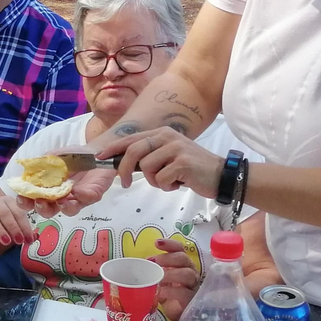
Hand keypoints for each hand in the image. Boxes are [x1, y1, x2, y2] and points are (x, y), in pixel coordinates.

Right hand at [0, 197, 36, 246]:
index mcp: (10, 202)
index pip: (18, 212)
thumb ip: (25, 231)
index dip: (24, 226)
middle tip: (19, 241)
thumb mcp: (17, 228)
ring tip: (6, 242)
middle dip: (13, 227)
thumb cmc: (7, 226)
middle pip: (4, 212)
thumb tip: (34, 237)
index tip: (29, 239)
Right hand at [12, 144, 116, 218]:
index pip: (33, 200)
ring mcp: (77, 198)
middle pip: (49, 211)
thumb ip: (42, 164)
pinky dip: (81, 196)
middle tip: (40, 201)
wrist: (94, 151)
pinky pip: (87, 198)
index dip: (25, 202)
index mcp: (48, 190)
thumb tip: (28, 170)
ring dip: (63, 207)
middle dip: (42, 209)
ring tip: (60, 201)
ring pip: (69, 210)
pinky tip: (76, 191)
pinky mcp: (93, 194)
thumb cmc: (72, 156)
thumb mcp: (54, 156)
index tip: (21, 198)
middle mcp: (61, 198)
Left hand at [99, 127, 224, 197]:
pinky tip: (179, 183)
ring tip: (169, 181)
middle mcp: (167, 136)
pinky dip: (167, 186)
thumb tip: (122, 164)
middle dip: (124, 170)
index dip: (113, 148)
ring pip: (146, 168)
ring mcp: (175, 148)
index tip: (99, 157)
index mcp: (161, 133)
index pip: (131, 138)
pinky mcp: (182, 163)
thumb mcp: (168, 157)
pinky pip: (161, 179)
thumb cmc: (191, 169)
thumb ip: (149, 156)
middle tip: (125, 184)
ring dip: (155, 181)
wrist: (220, 175)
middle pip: (133, 151)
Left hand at [152, 238, 200, 319]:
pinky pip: (183, 293)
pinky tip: (160, 292)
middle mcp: (189, 271)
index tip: (156, 243)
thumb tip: (133, 265)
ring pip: (187, 274)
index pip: (179, 249)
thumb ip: (151, 272)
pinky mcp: (192, 300)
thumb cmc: (168, 294)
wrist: (178, 315)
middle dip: (167, 258)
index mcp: (181, 264)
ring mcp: (192, 286)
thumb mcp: (159, 280)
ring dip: (170, 274)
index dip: (170, 244)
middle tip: (152, 261)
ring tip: (158, 277)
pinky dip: (171, 292)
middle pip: (183, 259)